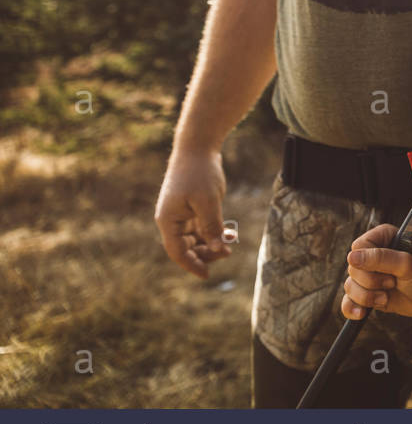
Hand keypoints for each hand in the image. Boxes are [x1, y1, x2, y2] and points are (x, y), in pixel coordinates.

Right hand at [155, 148, 231, 278]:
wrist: (197, 147)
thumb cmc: (200, 173)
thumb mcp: (208, 201)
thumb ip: (212, 227)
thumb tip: (219, 249)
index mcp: (168, 220)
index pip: (177, 251)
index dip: (191, 265)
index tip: (207, 276)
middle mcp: (172, 219)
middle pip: (187, 247)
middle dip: (206, 253)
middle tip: (228, 252)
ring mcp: (181, 213)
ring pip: (195, 238)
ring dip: (212, 243)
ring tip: (231, 242)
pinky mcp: (191, 207)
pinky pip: (201, 227)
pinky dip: (214, 231)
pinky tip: (230, 233)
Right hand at [342, 224, 411, 319]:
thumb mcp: (406, 265)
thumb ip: (381, 258)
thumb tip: (351, 257)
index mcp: (381, 237)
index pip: (358, 248)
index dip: (369, 264)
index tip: (390, 272)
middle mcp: (370, 253)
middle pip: (352, 269)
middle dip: (371, 282)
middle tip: (392, 283)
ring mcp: (367, 273)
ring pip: (349, 286)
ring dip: (366, 296)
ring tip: (385, 298)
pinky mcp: (365, 291)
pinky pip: (347, 301)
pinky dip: (352, 308)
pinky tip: (361, 314)